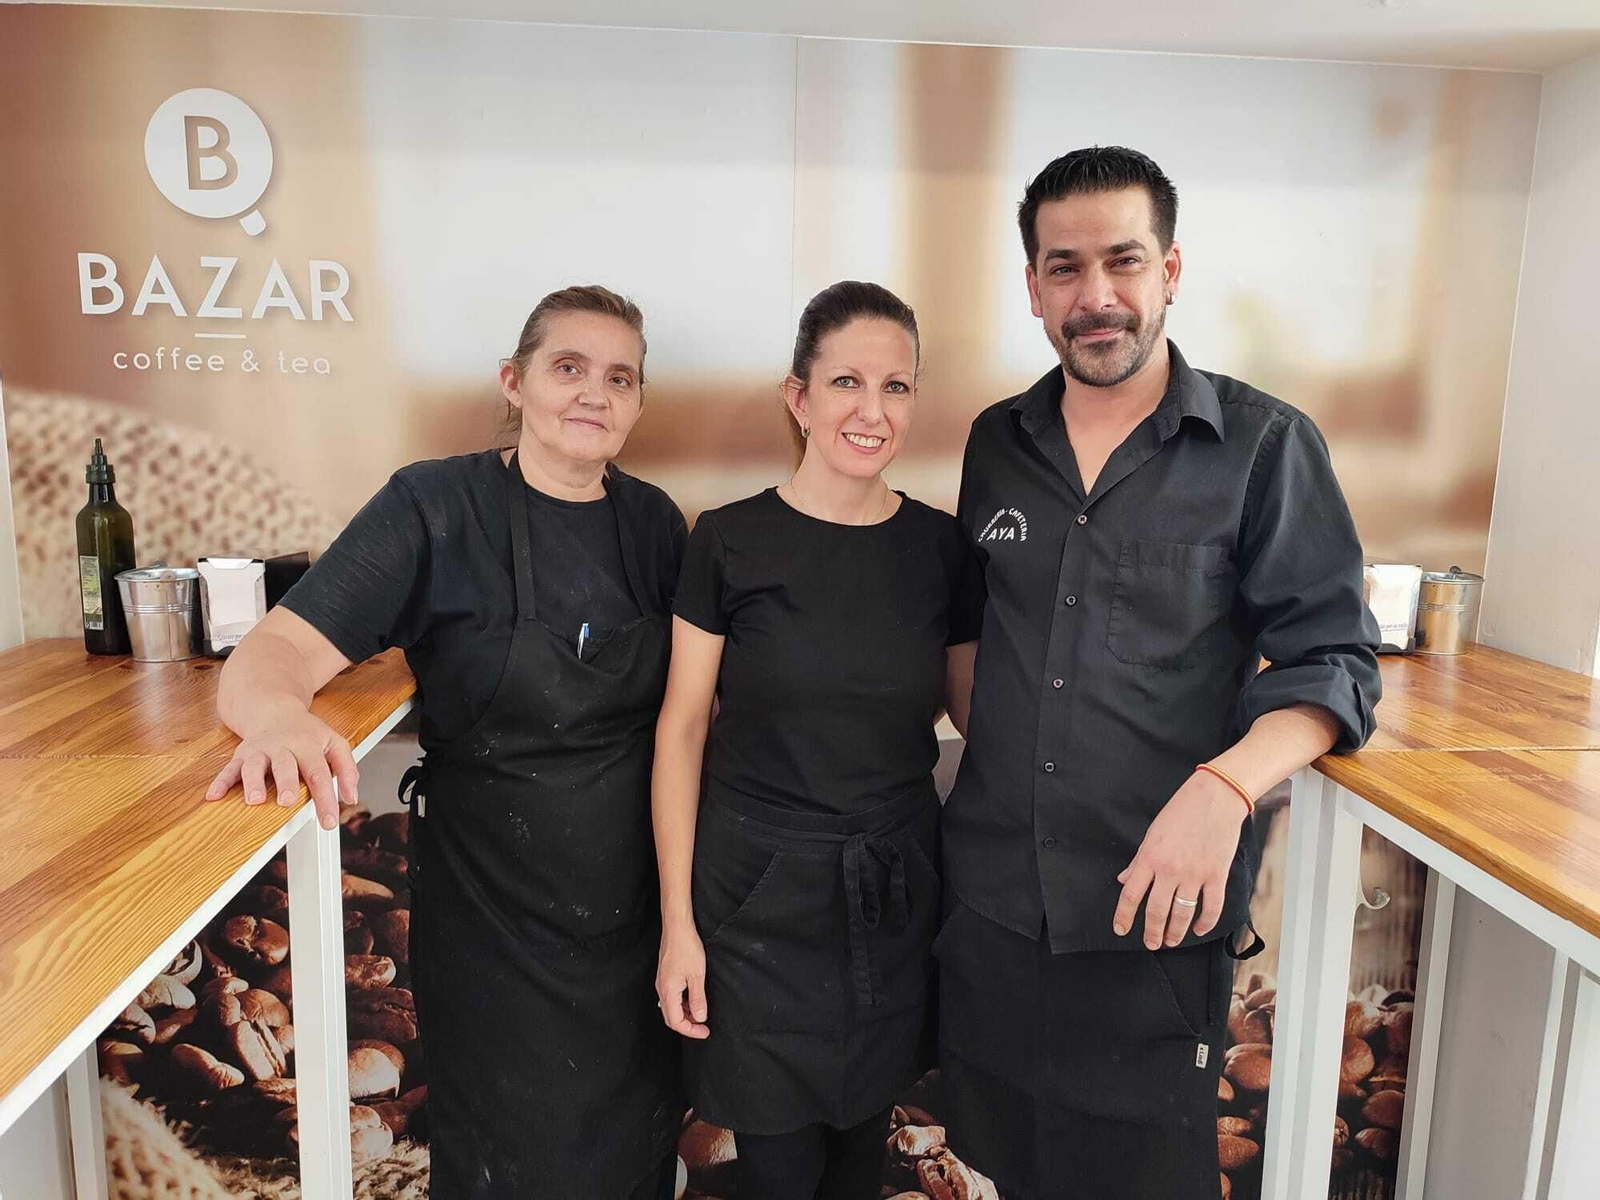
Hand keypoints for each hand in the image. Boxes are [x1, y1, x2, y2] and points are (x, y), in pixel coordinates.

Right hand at [205, 703, 358, 830]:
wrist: (274, 709)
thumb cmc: (307, 732)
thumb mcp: (334, 743)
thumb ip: (346, 768)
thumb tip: (351, 797)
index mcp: (307, 745)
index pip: (318, 773)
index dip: (325, 798)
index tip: (329, 821)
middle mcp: (282, 747)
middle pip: (285, 766)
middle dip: (285, 783)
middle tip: (287, 802)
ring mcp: (260, 751)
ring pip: (254, 765)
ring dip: (252, 782)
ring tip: (253, 800)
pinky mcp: (241, 755)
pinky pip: (229, 768)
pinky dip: (221, 781)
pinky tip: (214, 795)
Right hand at [656, 919, 709, 1039]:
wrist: (677, 927)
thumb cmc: (686, 947)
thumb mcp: (697, 976)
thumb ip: (698, 999)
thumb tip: (700, 1018)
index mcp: (668, 992)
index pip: (676, 1022)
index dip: (691, 1031)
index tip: (704, 1032)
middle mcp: (662, 989)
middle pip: (671, 1017)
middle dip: (688, 1025)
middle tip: (703, 1028)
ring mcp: (662, 982)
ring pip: (672, 1007)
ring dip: (686, 1014)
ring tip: (701, 1013)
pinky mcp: (665, 976)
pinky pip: (672, 997)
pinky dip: (683, 1003)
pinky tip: (694, 999)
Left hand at [1112, 771, 1246, 948]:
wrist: (1215, 798)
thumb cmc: (1181, 811)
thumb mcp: (1152, 834)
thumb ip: (1138, 860)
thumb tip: (1124, 879)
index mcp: (1150, 857)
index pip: (1131, 894)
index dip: (1124, 916)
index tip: (1121, 929)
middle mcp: (1170, 869)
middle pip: (1156, 911)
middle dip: (1152, 932)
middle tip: (1151, 943)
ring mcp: (1194, 874)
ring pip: (1182, 915)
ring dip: (1175, 933)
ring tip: (1171, 940)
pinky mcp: (1216, 875)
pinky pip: (1211, 907)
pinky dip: (1205, 923)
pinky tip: (1198, 929)